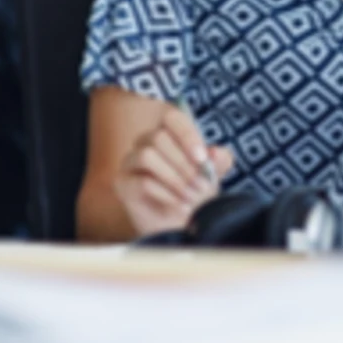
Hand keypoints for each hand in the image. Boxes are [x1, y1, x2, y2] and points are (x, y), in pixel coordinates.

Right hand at [114, 106, 235, 236]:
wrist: (176, 225)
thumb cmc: (194, 192)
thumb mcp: (213, 175)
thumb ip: (219, 162)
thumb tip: (215, 154)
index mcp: (168, 132)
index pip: (172, 117)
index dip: (187, 134)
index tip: (202, 158)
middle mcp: (145, 141)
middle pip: (158, 137)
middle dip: (184, 164)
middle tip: (202, 186)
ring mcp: (130, 161)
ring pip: (146, 156)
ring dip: (174, 178)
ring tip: (192, 197)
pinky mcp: (123, 183)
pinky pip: (141, 182)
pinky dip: (166, 194)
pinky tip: (181, 206)